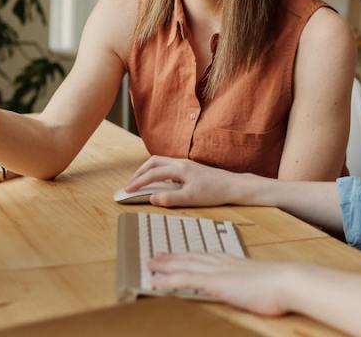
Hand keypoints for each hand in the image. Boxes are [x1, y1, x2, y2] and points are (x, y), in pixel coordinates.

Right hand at [125, 156, 245, 206]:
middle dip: (140, 172)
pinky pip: (168, 165)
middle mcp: (181, 163)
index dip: (138, 182)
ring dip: (148, 170)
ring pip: (161, 162)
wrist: (233, 186)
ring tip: (141, 181)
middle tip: (131, 184)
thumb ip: (170, 198)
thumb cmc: (214, 192)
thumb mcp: (191, 198)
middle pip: (153, 162)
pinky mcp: (190, 168)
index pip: (152, 174)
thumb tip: (152, 198)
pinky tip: (160, 181)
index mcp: (179, 169)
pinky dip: (158, 171)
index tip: (127, 190)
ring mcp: (186, 164)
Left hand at [148, 252, 295, 315]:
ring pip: (183, 266)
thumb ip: (251, 281)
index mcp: (232, 261)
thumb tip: (252, 287)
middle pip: (190, 257)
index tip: (178, 254)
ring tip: (150, 265)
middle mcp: (221, 262)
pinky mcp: (214, 282)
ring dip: (164, 266)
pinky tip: (155, 282)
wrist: (287, 281)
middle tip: (155, 256)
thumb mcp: (262, 281)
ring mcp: (216, 271)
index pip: (205, 256)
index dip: (188, 255)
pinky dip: (167, 280)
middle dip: (171, 257)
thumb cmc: (280, 285)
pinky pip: (184, 280)